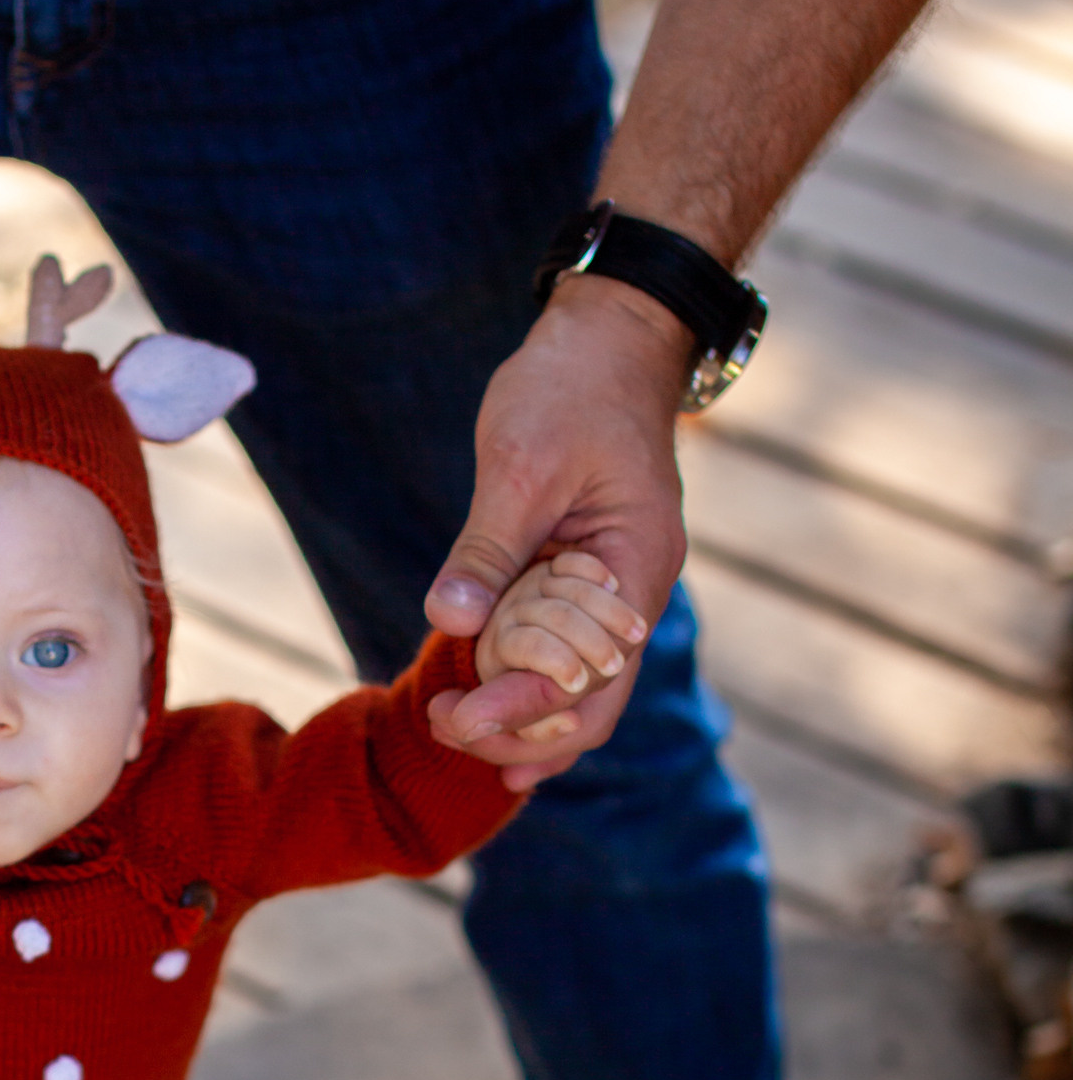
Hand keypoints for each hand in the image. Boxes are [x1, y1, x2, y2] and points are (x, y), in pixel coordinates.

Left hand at [425, 272, 691, 789]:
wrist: (608, 338)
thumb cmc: (571, 388)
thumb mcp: (522, 464)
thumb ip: (489, 549)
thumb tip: (449, 621)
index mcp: (636, 569)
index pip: (584, 672)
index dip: (518, 706)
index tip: (457, 720)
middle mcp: (633, 594)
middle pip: (589, 699)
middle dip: (520, 731)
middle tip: (444, 730)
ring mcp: (612, 590)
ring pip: (580, 686)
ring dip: (524, 720)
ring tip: (461, 741)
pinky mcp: (583, 579)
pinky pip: (562, 650)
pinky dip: (527, 686)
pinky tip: (485, 714)